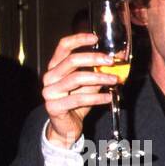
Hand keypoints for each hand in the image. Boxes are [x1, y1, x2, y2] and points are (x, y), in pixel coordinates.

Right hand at [42, 32, 116, 147]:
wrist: (66, 128)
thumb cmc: (76, 104)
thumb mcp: (88, 86)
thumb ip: (96, 74)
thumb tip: (115, 64)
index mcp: (55, 67)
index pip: (63, 47)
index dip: (78, 39)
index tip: (95, 37)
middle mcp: (49, 77)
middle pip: (71, 60)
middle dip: (93, 58)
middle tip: (111, 61)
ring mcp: (50, 92)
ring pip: (76, 79)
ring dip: (99, 78)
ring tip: (115, 80)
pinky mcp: (54, 106)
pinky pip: (78, 99)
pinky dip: (97, 97)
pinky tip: (108, 97)